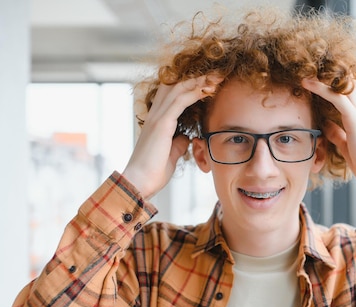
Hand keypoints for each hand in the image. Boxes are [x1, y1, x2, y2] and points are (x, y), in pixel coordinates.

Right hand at [122, 75, 222, 198]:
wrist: (139, 182)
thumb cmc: (153, 172)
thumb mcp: (171, 154)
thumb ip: (178, 144)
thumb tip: (186, 138)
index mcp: (156, 121)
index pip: (171, 95)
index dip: (189, 86)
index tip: (208, 84)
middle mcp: (155, 115)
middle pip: (175, 86)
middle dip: (195, 78)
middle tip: (215, 75)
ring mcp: (157, 117)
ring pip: (179, 89)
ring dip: (199, 81)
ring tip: (216, 77)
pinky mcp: (162, 124)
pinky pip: (180, 101)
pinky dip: (195, 92)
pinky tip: (207, 88)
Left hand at [301, 78, 355, 198]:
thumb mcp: (347, 145)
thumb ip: (337, 133)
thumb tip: (325, 124)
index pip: (348, 89)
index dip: (333, 81)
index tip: (313, 76)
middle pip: (346, 81)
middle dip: (327, 73)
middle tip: (306, 66)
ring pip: (341, 85)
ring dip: (321, 76)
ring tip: (302, 70)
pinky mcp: (355, 119)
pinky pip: (336, 96)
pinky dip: (320, 87)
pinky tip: (306, 83)